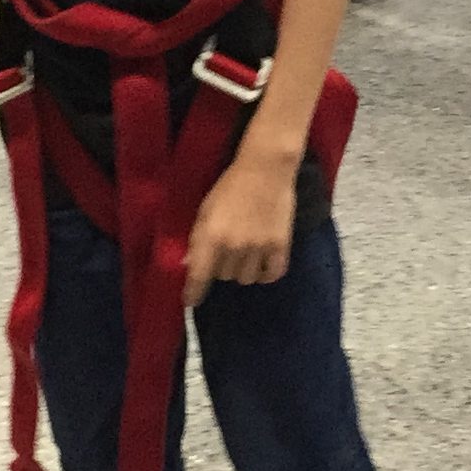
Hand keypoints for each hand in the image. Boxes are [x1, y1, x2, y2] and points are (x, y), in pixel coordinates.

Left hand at [183, 156, 295, 307]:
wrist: (265, 169)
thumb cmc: (230, 186)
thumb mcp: (206, 209)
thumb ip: (198, 239)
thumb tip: (190, 265)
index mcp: (211, 236)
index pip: (199, 275)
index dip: (193, 292)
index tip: (190, 301)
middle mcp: (234, 246)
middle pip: (224, 277)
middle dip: (221, 267)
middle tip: (226, 250)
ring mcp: (259, 247)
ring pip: (246, 278)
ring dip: (243, 269)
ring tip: (245, 252)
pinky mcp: (280, 245)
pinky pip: (271, 275)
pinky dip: (265, 273)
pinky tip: (262, 263)